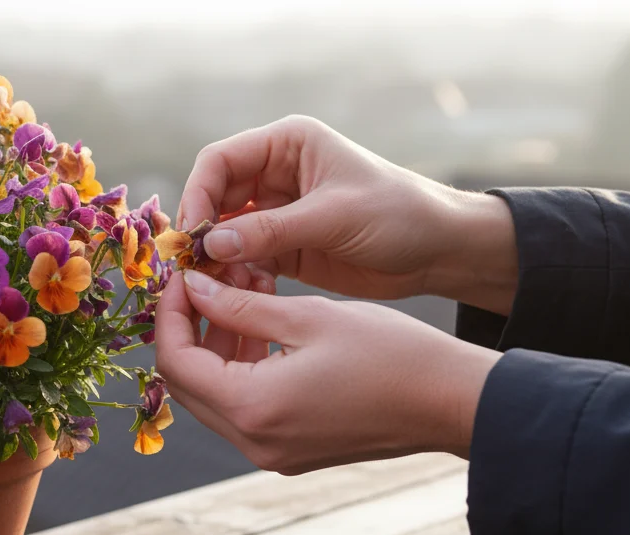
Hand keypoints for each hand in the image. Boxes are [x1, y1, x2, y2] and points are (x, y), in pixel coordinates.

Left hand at [155, 270, 500, 474]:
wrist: (453, 403)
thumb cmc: (391, 353)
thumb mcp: (307, 317)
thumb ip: (239, 307)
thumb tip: (193, 289)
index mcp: (252, 408)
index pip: (176, 361)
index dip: (170, 313)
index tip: (183, 275)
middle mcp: (253, 441)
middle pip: (188, 383)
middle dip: (190, 328)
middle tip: (209, 281)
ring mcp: (271, 452)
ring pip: (215, 395)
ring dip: (218, 345)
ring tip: (245, 292)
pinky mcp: (291, 451)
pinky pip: (246, 408)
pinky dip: (243, 368)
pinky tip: (265, 325)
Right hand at [178, 115, 517, 314]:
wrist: (439, 252)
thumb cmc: (398, 214)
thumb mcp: (334, 217)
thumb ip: (272, 230)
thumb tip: (213, 244)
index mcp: (287, 145)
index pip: (220, 161)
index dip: (199, 193)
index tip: (193, 233)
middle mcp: (274, 174)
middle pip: (214, 197)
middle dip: (201, 231)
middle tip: (190, 266)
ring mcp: (275, 213)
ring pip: (223, 232)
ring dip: (214, 258)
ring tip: (209, 286)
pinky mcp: (281, 248)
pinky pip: (241, 260)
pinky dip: (233, 276)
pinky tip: (235, 294)